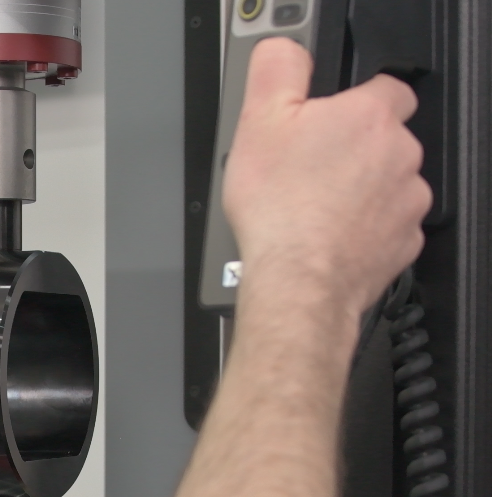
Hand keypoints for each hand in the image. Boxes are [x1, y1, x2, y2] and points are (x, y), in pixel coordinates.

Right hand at [223, 38, 429, 328]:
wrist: (298, 279)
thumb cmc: (280, 210)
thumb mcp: (257, 122)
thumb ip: (277, 70)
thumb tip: (284, 51)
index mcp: (369, 117)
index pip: (386, 88)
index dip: (356, 102)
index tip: (329, 122)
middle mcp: (399, 154)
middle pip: (385, 139)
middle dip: (354, 151)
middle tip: (309, 172)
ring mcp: (406, 200)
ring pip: (389, 183)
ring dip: (362, 191)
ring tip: (317, 208)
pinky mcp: (404, 241)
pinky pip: (389, 226)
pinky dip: (365, 229)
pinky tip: (331, 236)